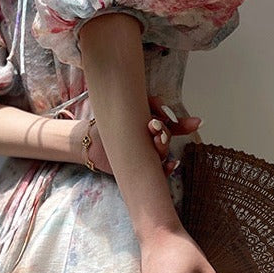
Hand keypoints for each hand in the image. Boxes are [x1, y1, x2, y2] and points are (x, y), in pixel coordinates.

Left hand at [75, 96, 201, 175]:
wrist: (91, 144)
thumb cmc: (108, 126)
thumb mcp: (126, 109)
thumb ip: (145, 105)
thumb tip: (159, 101)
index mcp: (150, 125)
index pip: (172, 124)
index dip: (182, 124)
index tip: (182, 120)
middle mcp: (151, 140)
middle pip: (166, 137)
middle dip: (164, 133)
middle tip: (155, 128)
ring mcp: (148, 155)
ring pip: (163, 152)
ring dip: (163, 148)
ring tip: (155, 141)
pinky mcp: (143, 169)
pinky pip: (160, 172)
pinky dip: (167, 169)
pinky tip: (170, 165)